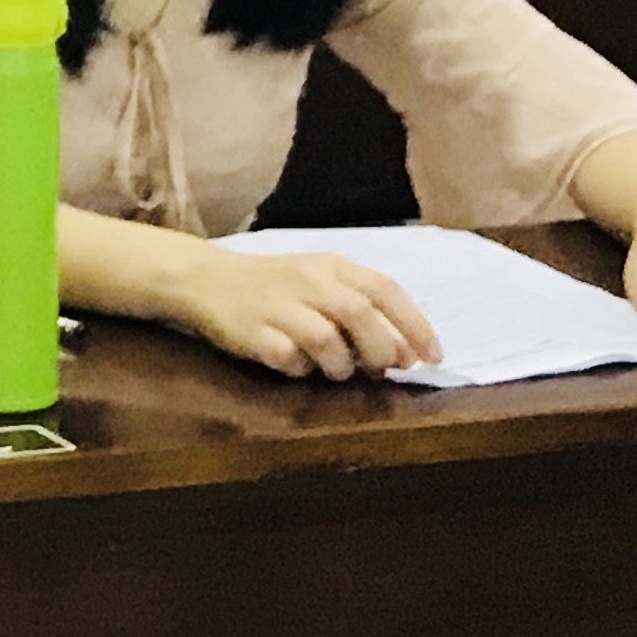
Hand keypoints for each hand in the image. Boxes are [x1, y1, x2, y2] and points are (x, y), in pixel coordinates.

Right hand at [183, 244, 444, 380]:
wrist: (205, 279)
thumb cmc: (275, 285)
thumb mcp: (321, 283)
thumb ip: (364, 311)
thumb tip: (406, 354)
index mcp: (331, 265)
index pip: (385, 291)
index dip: (415, 326)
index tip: (432, 358)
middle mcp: (307, 280)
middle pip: (359, 315)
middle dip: (379, 349)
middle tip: (379, 369)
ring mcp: (277, 305)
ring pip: (326, 339)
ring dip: (341, 365)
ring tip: (334, 370)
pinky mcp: (251, 330)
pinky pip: (287, 357)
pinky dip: (300, 369)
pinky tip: (295, 365)